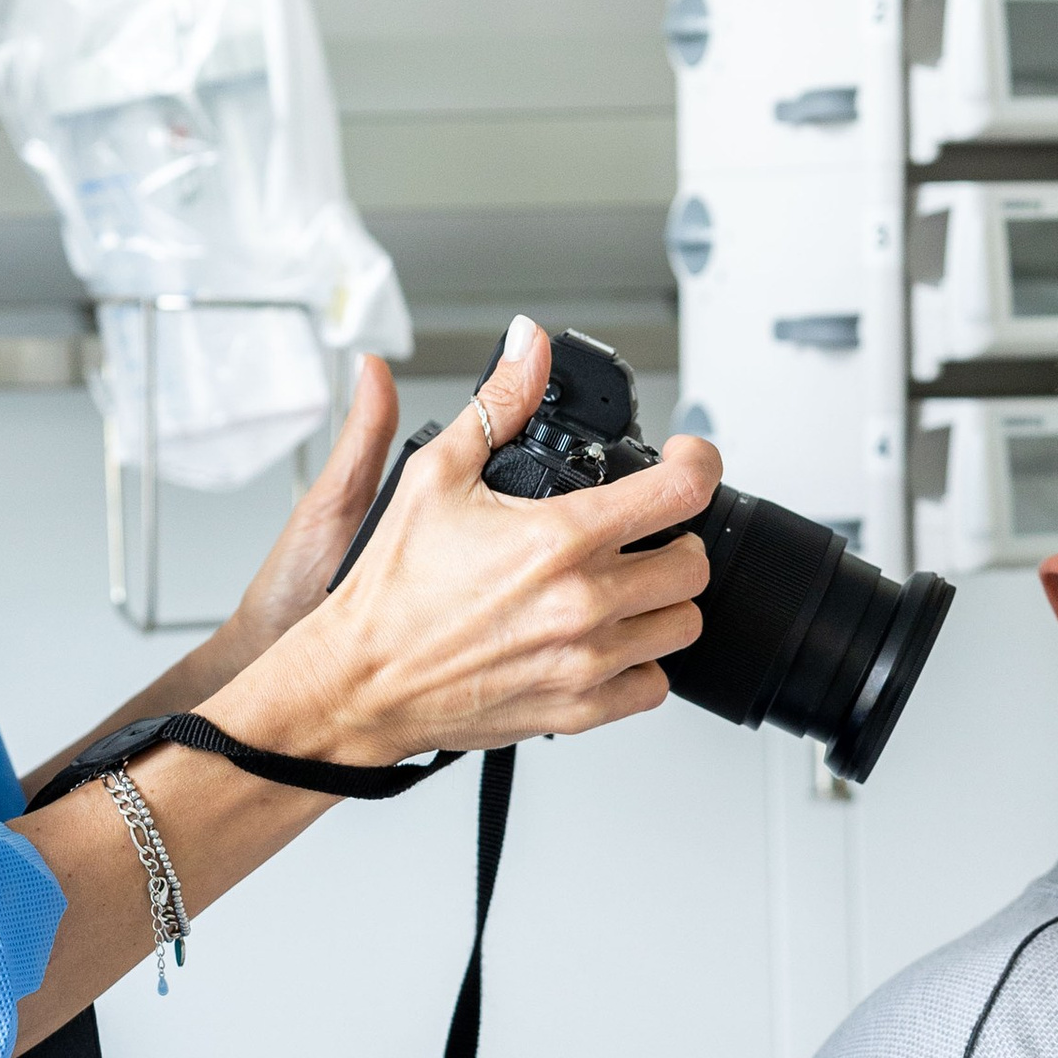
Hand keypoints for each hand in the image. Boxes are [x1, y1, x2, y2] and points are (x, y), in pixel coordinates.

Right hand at [210, 321, 718, 766]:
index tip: (686, 460)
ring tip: (623, 586)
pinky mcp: (579, 710)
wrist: (359, 682)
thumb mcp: (434, 474)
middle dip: (674, 537)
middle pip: (693, 564)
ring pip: (683, 626)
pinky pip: (654, 686)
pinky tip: (607, 640)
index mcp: (559, 538)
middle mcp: (583, 602)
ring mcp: (586, 661)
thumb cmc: (390, 590)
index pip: (683, 491)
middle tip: (642, 532)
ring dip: (663, 601)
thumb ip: (497, 403)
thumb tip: (527, 347)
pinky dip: (641, 662)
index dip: (698, 462)